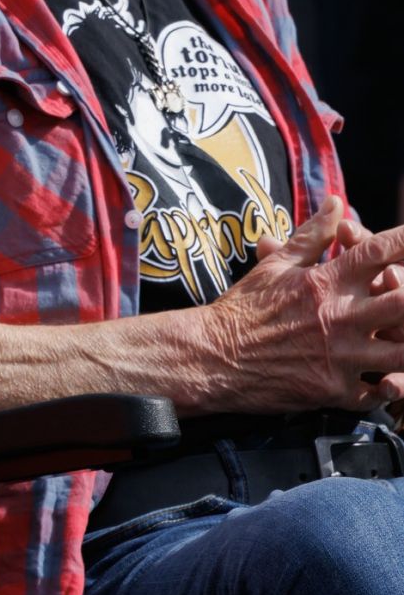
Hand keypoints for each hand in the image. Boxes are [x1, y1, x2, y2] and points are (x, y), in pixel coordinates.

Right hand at [204, 195, 403, 413]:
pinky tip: (382, 379)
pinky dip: (386, 387)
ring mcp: (339, 356)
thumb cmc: (241, 310)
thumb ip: (312, 236)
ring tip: (399, 339)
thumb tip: (337, 203)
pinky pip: (378, 392)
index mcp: (325, 282)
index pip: (379, 251)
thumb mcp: (274, 267)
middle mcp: (339, 317)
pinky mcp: (333, 390)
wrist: (210, 356)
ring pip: (403, 354)